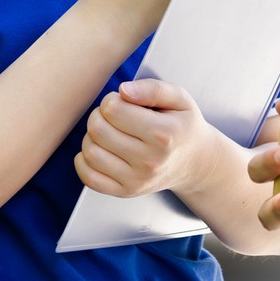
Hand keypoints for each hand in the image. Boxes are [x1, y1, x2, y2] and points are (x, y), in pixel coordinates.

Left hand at [74, 79, 218, 198]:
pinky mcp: (126, 192)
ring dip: (91, 136)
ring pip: (90, 152)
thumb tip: (123, 90)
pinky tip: (99, 149)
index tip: (122, 101)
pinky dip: (84, 161)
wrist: (195, 163)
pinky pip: (89, 178)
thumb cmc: (183, 126)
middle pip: (98, 130)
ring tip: (107, 131)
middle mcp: (149, 160)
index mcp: (163, 133)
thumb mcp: (179, 99)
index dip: (112, 99)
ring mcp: (137, 180)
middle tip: (112, 114)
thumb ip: (153, 88)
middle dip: (98, 115)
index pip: (113, 109)